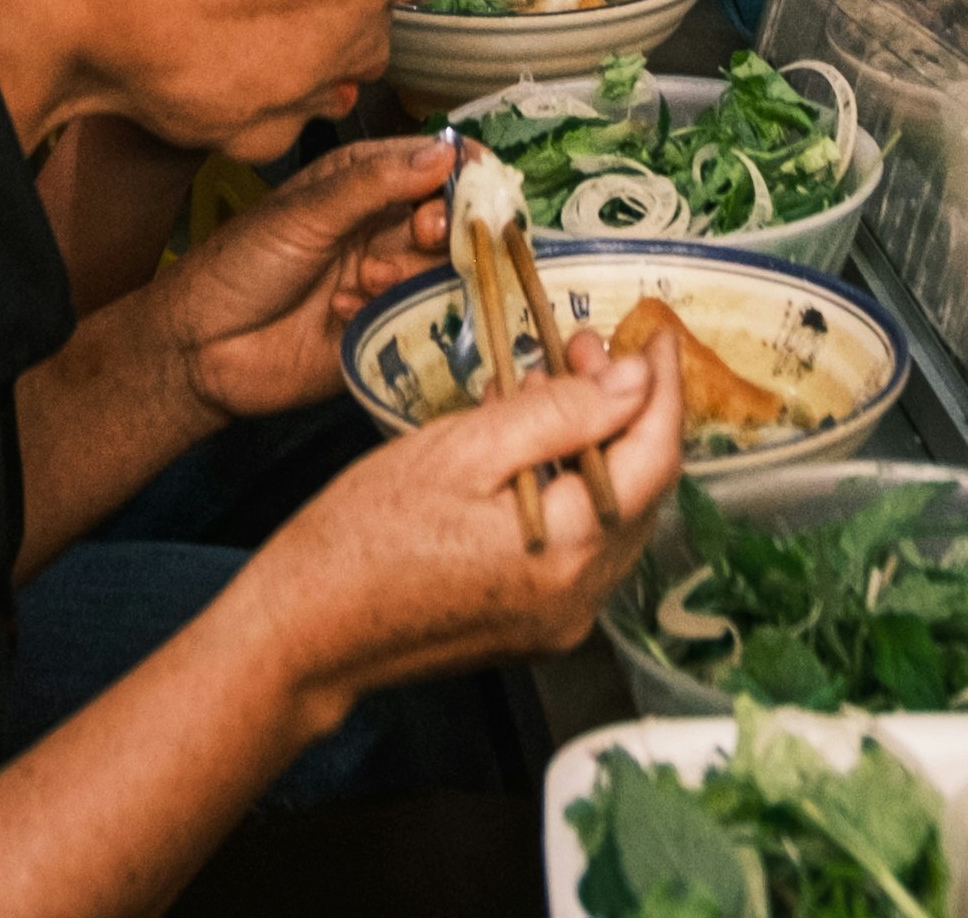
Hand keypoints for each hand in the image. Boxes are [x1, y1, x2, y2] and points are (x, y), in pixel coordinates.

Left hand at [150, 138, 461, 423]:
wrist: (201, 346)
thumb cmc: (240, 265)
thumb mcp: (305, 212)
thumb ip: (375, 183)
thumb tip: (444, 150)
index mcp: (364, 183)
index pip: (433, 164)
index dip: (463, 169)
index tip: (484, 176)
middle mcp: (383, 229)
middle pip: (449, 219)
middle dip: (444, 224)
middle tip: (427, 231)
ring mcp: (387, 281)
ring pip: (439, 269)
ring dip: (408, 270)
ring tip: (365, 277)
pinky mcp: (386, 332)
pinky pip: (418, 321)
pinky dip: (388, 311)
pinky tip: (342, 312)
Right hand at [242, 328, 684, 701]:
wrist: (303, 633)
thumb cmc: (364, 535)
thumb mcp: (460, 452)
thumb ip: (559, 415)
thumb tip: (638, 381)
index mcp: (568, 556)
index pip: (654, 460)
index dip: (664, 390)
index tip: (661, 334)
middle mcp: (579, 601)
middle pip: (640, 492)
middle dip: (627, 412)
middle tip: (588, 345)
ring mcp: (558, 622)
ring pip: (610, 518)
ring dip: (597, 447)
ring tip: (555, 380)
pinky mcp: (532, 627)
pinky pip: (578, 548)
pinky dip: (570, 489)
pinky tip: (534, 446)